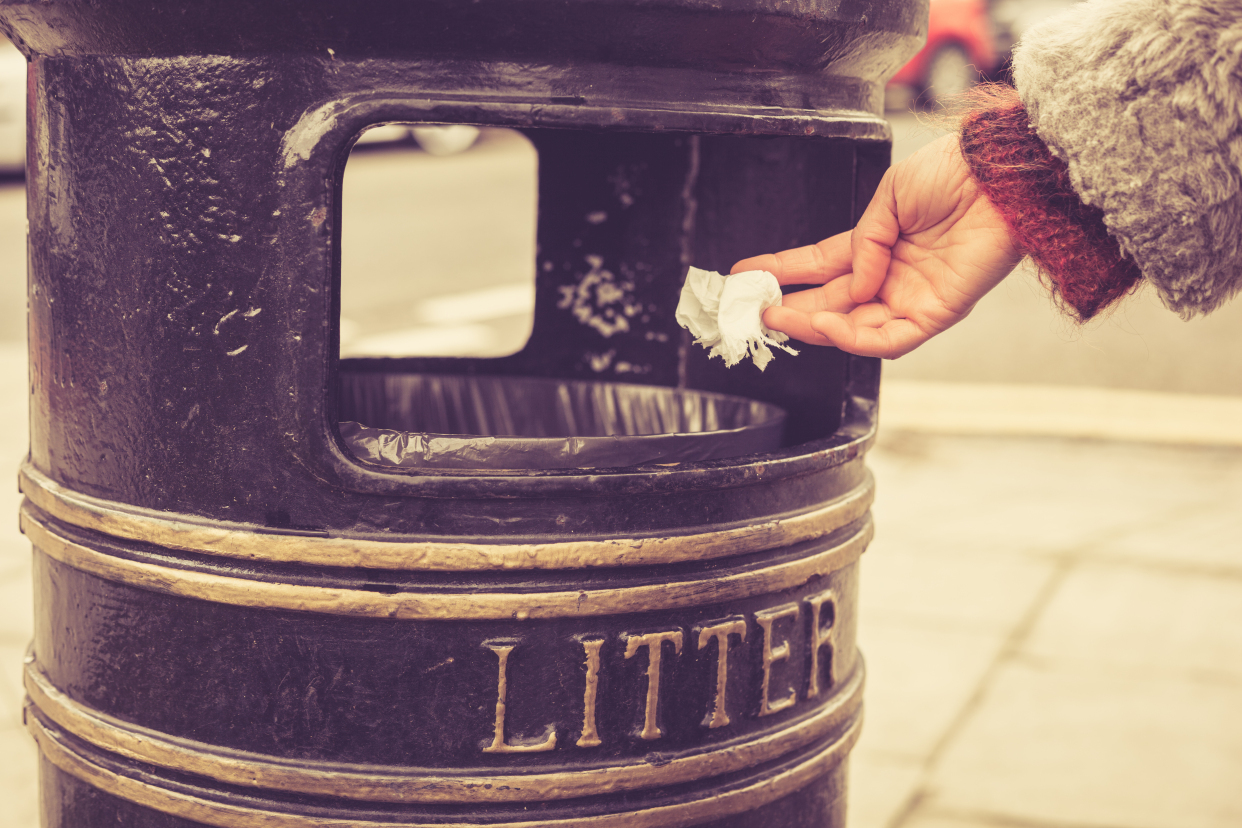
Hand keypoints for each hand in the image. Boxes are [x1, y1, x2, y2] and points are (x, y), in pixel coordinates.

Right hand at [732, 134, 1021, 358]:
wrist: (1000, 173)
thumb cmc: (955, 172)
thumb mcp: (890, 195)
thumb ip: (863, 240)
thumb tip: (852, 279)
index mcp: (878, 244)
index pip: (822, 266)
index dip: (784, 272)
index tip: (747, 277)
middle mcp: (892, 276)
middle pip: (833, 305)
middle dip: (792, 311)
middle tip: (758, 313)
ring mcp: (912, 297)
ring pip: (856, 329)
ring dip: (816, 328)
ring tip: (782, 318)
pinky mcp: (936, 313)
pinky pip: (890, 339)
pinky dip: (855, 338)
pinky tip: (828, 324)